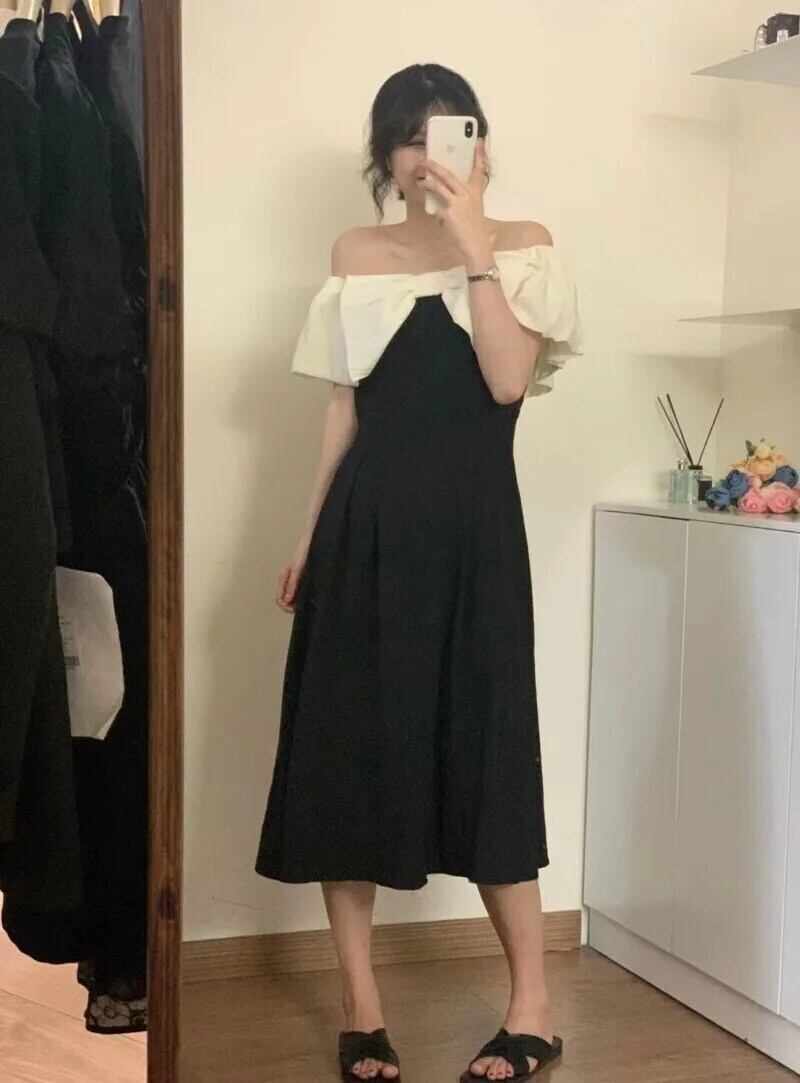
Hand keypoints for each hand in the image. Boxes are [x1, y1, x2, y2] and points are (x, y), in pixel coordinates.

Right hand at [276, 541, 308, 612]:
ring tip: (305, 605)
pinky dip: (301, 599)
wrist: (313, 545)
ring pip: (292, 599)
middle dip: (291, 607)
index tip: (295, 610)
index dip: (286, 607)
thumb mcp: (297, 571)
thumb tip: (286, 600)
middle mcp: (288, 582)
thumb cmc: (304, 554)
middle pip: (285, 601)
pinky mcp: (302, 581)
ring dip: (296, 603)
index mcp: (283, 579)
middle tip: (301, 610)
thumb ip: (291, 585)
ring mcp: (294, 582)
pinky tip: (308, 598)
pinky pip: (298, 594)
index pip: (279, 599)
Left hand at [420, 137, 490, 262]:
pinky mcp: (449, 213)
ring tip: (421, 182)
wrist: (476, 244)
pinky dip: (439, 218)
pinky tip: (444, 224)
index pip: (479, 169)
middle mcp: (467, 194)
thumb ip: (465, 198)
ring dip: (427, 183)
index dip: (479, 154)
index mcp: (476, 192)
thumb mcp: (474, 208)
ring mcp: (457, 202)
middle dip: (435, 166)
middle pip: (448, 175)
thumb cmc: (475, 227)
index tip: (479, 141)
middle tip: (425, 160)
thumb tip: (449, 195)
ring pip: (438, 188)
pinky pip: (438, 211)